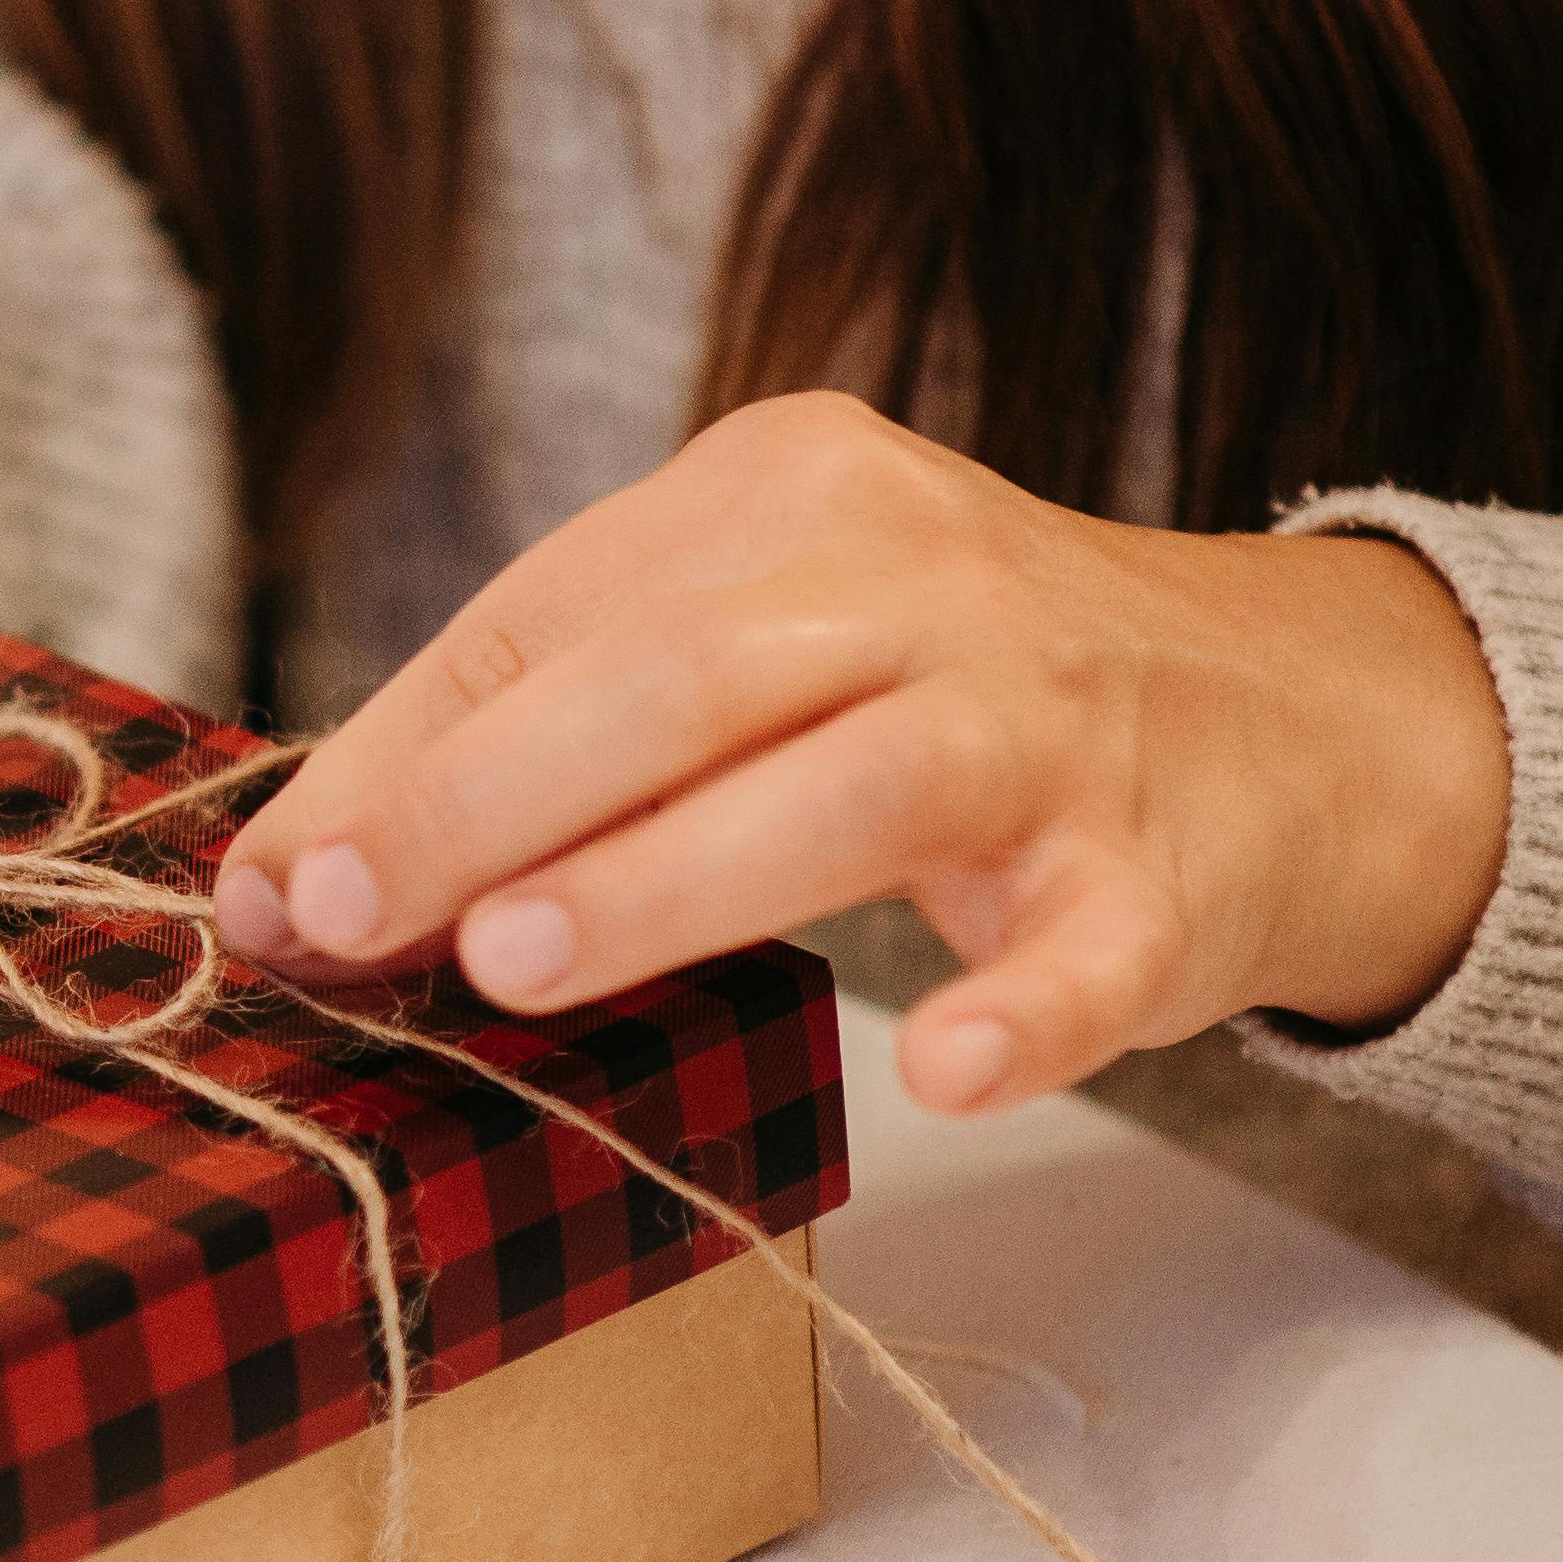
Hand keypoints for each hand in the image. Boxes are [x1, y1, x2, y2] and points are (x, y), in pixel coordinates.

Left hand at [213, 392, 1509, 1112]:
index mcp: (786, 489)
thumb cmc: (932, 685)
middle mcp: (920, 578)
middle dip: (489, 802)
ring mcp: (1053, 720)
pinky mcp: (1163, 870)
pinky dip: (1021, 1011)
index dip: (397, 759)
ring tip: (516, 966)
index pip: (549, 617)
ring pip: (849, 786)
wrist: (1287, 713)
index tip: (274, 889)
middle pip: (677, 679)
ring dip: (668, 878)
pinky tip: (945, 1072)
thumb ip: (526, 741)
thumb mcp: (738, 643)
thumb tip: (286, 881)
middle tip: (354, 923)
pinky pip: (1088, 946)